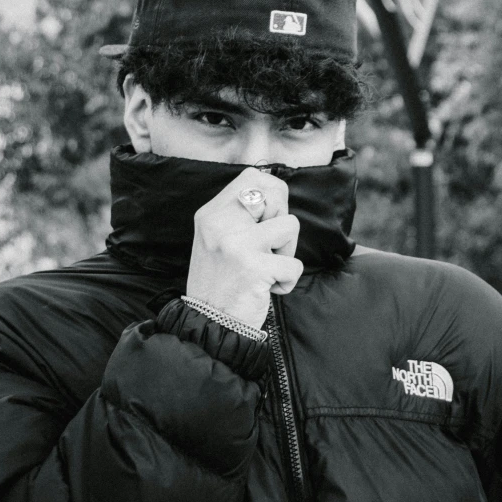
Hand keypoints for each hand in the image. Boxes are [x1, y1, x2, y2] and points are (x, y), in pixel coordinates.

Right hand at [186, 167, 302, 328]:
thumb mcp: (217, 238)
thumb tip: (277, 190)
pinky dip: (287, 281)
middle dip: (282, 221)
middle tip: (269, 247)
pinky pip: (294, 264)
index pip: (253, 176)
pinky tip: (266, 289)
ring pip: (291, 225)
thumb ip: (240, 215)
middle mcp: (220, 223)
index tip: (267, 220)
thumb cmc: (220, 281)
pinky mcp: (254, 268)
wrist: (207, 325)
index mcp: (211, 213)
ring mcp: (236, 244)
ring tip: (267, 268)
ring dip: (287, 251)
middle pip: (276, 193)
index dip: (272, 194)